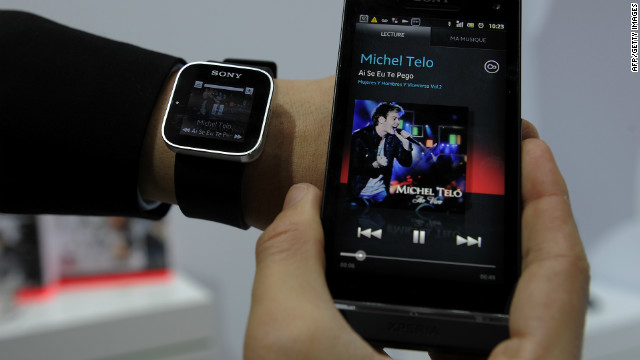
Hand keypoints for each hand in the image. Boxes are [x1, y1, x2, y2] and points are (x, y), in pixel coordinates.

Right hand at [245, 120, 588, 359]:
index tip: (532, 150)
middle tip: (491, 169)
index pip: (561, 274)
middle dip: (514, 219)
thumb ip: (291, 264)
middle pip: (540, 289)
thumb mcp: (296, 351)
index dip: (548, 199)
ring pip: (505, 318)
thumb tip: (298, 208)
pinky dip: (450, 301)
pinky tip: (420, 279)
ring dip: (482, 262)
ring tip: (459, 212)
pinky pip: (472, 340)